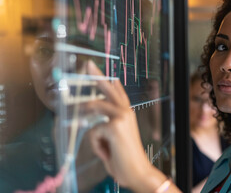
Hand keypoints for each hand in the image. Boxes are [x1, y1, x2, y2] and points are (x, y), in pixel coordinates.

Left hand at [85, 61, 181, 192]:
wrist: (138, 171)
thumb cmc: (126, 158)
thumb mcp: (116, 139)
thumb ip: (107, 127)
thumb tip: (93, 122)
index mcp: (127, 114)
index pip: (118, 93)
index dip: (110, 82)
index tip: (104, 72)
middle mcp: (126, 111)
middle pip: (108, 88)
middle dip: (97, 75)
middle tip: (87, 64)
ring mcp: (121, 116)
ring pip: (95, 109)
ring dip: (95, 132)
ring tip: (107, 147)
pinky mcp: (114, 125)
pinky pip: (93, 132)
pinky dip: (97, 145)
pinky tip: (108, 152)